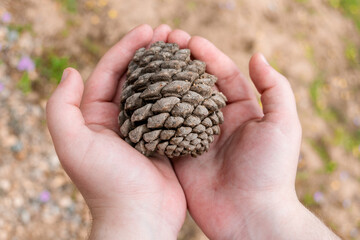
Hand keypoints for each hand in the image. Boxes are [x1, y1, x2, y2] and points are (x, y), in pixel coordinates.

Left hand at [46, 24, 185, 239]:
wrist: (139, 218)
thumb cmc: (106, 183)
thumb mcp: (72, 143)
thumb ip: (61, 106)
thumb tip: (71, 71)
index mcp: (96, 116)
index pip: (110, 71)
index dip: (127, 47)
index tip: (148, 30)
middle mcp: (119, 119)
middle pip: (135, 76)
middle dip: (151, 52)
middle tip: (170, 33)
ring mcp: (144, 128)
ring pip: (155, 89)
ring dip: (168, 68)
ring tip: (184, 48)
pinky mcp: (165, 138)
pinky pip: (172, 108)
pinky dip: (181, 91)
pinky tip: (194, 77)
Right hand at [166, 32, 338, 238]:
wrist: (251, 217)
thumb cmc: (271, 171)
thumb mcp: (282, 124)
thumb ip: (275, 88)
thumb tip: (257, 56)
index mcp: (240, 112)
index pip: (222, 75)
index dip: (207, 55)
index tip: (189, 39)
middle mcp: (216, 121)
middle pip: (196, 85)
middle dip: (182, 63)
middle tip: (164, 43)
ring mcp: (195, 136)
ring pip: (177, 102)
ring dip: (165, 82)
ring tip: (148, 62)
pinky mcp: (179, 154)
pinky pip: (164, 128)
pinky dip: (154, 111)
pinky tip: (140, 94)